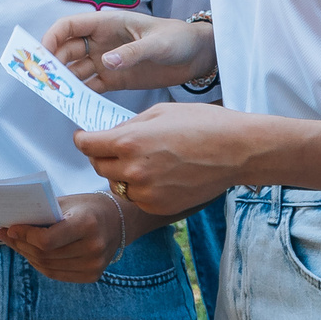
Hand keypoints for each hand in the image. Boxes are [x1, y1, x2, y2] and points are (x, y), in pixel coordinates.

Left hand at [0, 192, 127, 282]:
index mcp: (87, 224)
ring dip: (28, 255)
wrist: (119, 220)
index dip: (25, 236)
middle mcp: (93, 247)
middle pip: (45, 254)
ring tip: (16, 244)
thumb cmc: (87, 207)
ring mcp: (94, 265)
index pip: (47, 240)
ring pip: (48, 266)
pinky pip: (57, 274)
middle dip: (22, 244)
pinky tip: (32, 254)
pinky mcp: (92, 275)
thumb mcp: (67, 203)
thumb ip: (43, 214)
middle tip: (7, 235)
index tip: (11, 228)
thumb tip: (12, 226)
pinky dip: (41, 265)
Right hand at [42, 14, 214, 92]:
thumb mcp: (156, 44)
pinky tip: (73, 103)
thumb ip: (132, 53)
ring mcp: (105, 61)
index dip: (52, 37)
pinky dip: (79, 94)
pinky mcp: (113, 79)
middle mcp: (101, 42)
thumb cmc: (177, 39)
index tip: (42, 54)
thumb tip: (105, 62)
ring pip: (74, 70)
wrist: (196, 56)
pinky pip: (89, 87)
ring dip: (63, 80)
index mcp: (107, 23)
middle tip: (43, 80)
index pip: (69, 26)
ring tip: (53, 94)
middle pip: (66, 50)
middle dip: (52, 63)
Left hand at [73, 102, 261, 213]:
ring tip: (144, 161)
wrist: (237, 150)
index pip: (87, 145)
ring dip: (120, 174)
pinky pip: (136, 198)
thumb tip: (109, 136)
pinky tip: (159, 175)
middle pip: (98, 167)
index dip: (83, 139)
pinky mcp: (158, 207)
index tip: (85, 138)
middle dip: (102, 156)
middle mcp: (133, 170)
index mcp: (129, 142)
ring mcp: (146, 193)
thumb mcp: (160, 112)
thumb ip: (129, 126)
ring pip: (116, 185)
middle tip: (114, 148)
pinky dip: (140, 188)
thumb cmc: (203, 124)